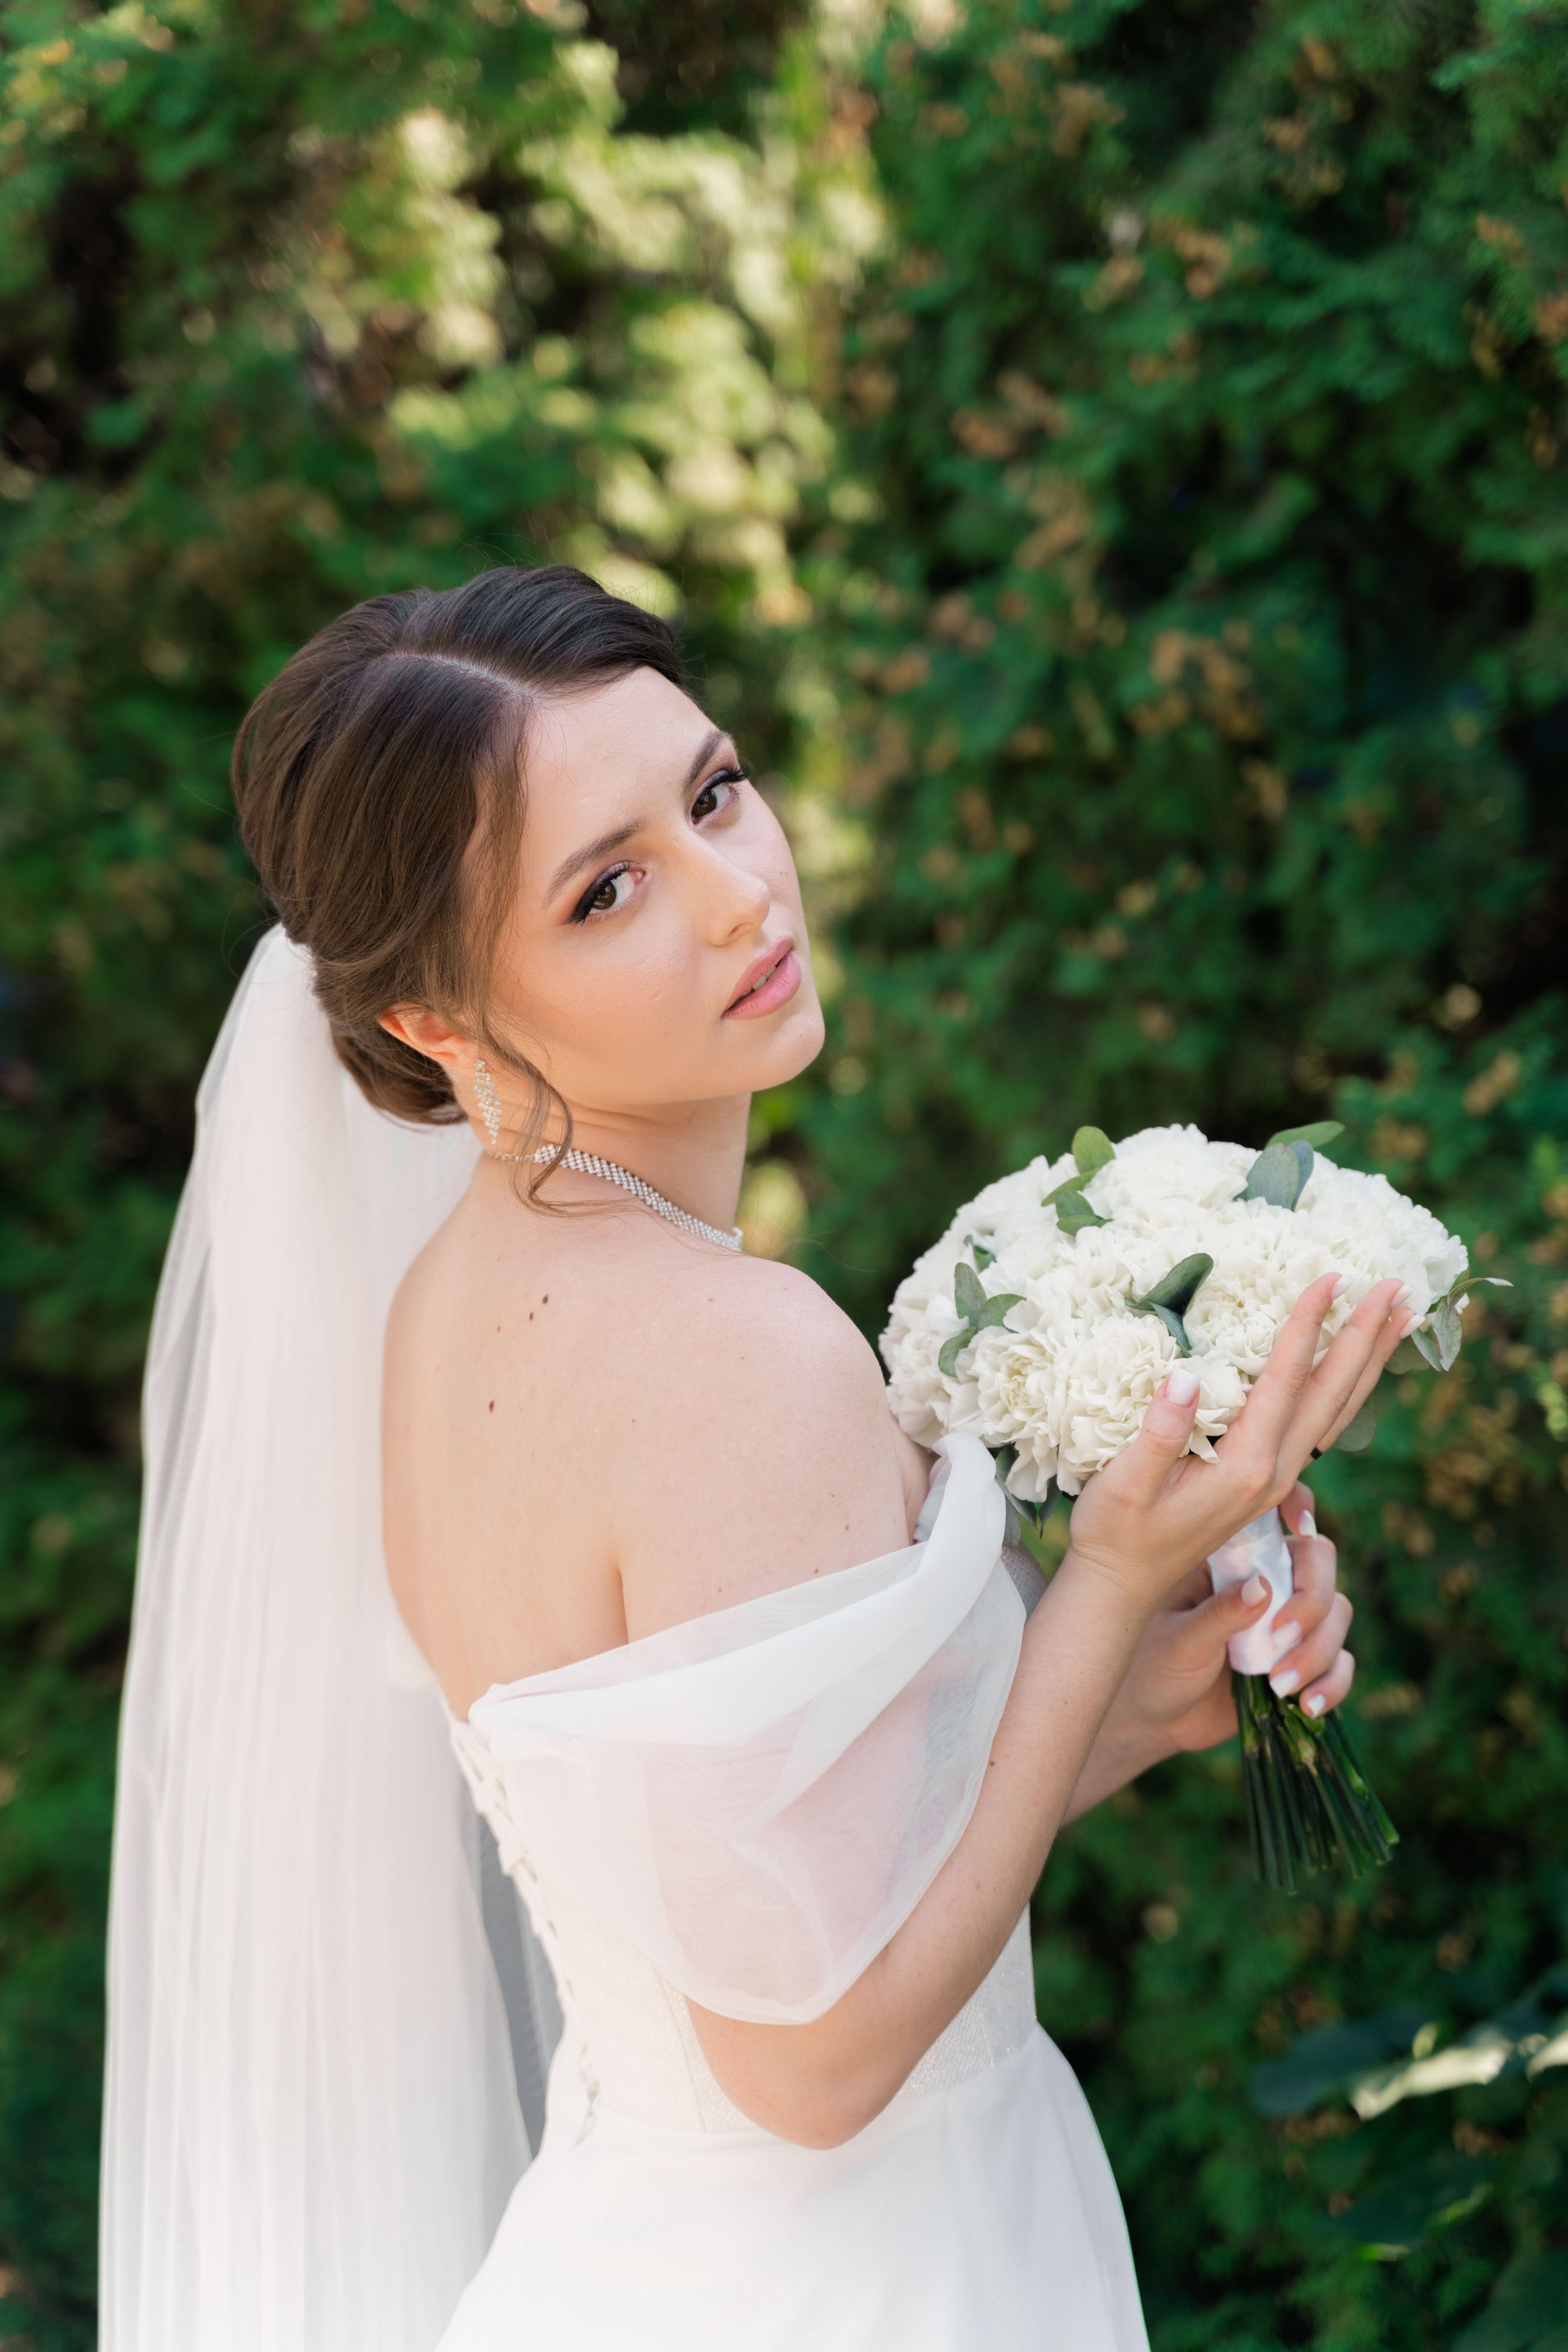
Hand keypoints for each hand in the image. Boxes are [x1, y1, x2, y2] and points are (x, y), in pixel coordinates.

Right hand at [1063, 1270, 1412, 1615]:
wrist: (1122, 1589)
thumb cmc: (1114, 1535)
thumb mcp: (1123, 1485)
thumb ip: (1158, 1433)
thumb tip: (1186, 1375)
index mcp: (1244, 1466)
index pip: (1286, 1380)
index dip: (1308, 1324)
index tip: (1330, 1276)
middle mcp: (1273, 1472)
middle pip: (1333, 1393)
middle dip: (1366, 1336)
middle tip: (1399, 1285)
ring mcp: (1275, 1480)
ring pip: (1337, 1411)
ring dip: (1371, 1360)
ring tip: (1402, 1316)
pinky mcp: (1266, 1481)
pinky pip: (1321, 1424)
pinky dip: (1347, 1387)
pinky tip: (1351, 1366)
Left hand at [1104, 1485, 1353, 1757]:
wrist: (1155, 1720)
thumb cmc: (1153, 1666)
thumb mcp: (1177, 1639)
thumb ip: (1217, 1615)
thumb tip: (1262, 1589)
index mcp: (1229, 1555)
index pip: (1274, 1514)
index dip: (1297, 1505)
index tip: (1300, 1526)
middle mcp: (1266, 1578)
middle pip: (1319, 1561)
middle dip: (1311, 1600)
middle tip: (1279, 1638)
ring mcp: (1288, 1618)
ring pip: (1337, 1612)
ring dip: (1319, 1650)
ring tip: (1280, 1685)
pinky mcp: (1304, 1661)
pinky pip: (1341, 1663)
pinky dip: (1334, 1683)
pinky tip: (1307, 1706)